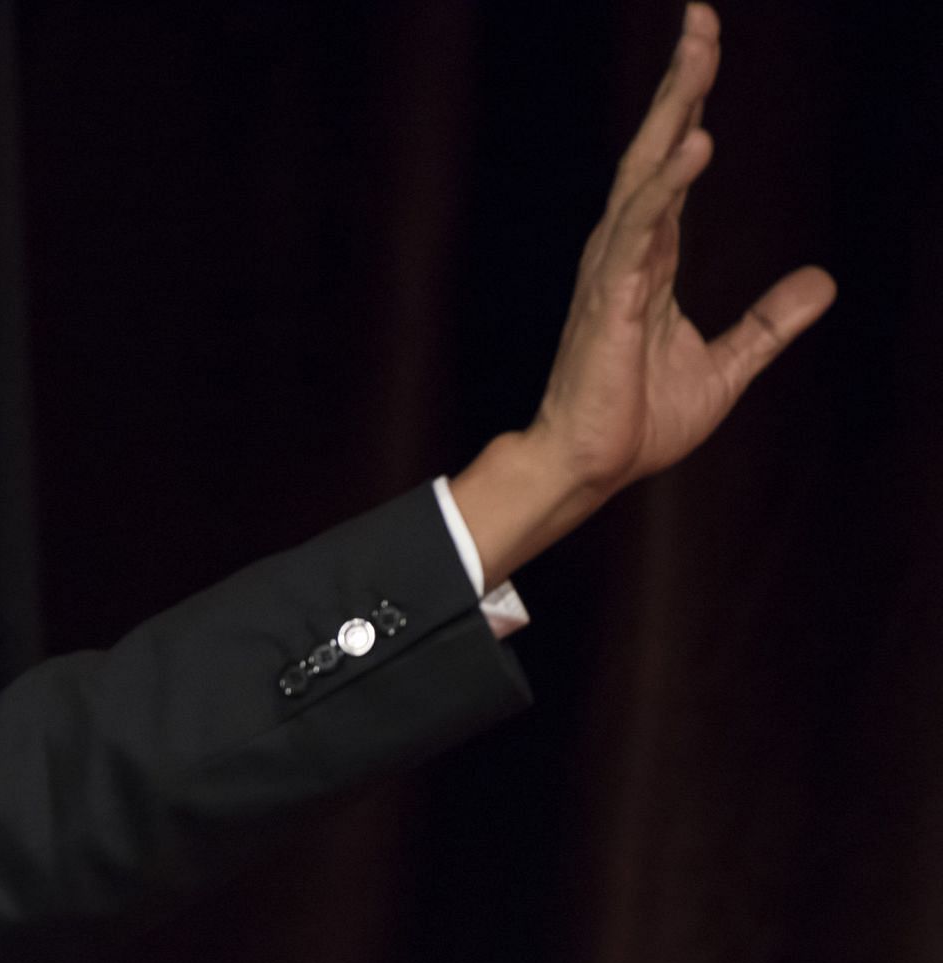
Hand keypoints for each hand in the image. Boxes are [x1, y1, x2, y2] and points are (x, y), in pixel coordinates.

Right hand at [532, 1, 834, 492]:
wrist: (589, 468)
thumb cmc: (636, 419)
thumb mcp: (726, 366)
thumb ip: (768, 323)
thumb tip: (821, 283)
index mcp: (650, 259)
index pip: (673, 164)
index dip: (690, 103)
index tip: (704, 43)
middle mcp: (626, 251)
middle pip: (656, 149)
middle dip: (681, 82)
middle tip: (701, 18)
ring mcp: (614, 272)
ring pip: (645, 174)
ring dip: (673, 112)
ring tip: (698, 56)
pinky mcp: (612, 301)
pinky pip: (641, 231)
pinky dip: (667, 186)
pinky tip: (695, 145)